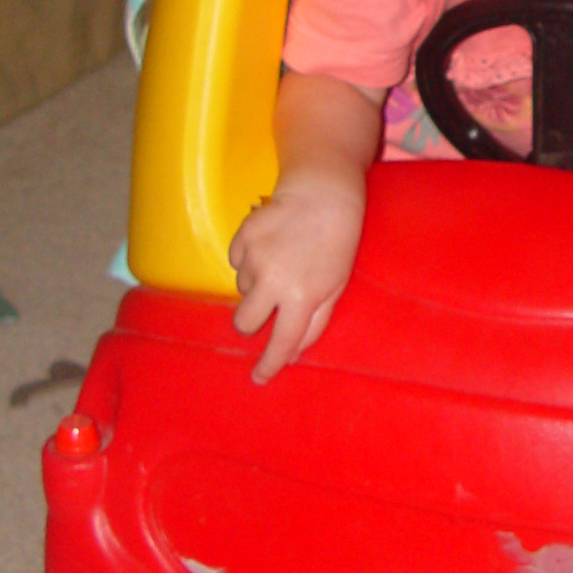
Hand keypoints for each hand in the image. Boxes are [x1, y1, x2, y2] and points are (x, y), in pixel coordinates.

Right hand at [227, 174, 365, 382]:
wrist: (322, 194)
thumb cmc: (337, 244)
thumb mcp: (335, 287)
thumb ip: (315, 323)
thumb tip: (291, 354)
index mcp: (303, 297)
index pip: (281, 342)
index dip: (269, 364)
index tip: (259, 378)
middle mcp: (274, 281)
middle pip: (244, 322)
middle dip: (251, 322)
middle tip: (267, 306)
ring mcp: (255, 258)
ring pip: (241, 289)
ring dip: (256, 284)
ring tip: (281, 260)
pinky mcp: (242, 237)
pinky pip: (235, 261)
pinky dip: (248, 259)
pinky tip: (270, 245)